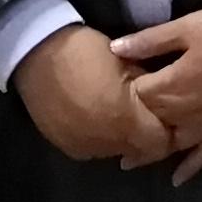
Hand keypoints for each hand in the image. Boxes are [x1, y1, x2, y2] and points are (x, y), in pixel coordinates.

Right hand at [12, 26, 175, 167]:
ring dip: (120, 137)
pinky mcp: (64, 146)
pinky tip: (92, 116)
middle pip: (138, 150)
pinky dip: (97, 136)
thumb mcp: (126, 63)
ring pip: (114, 151)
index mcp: (125, 120)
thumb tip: (163, 102)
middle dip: (144, 135)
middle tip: (141, 112)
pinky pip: (91, 148)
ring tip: (114, 112)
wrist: (34, 51)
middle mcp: (105, 142)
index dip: (167, 132)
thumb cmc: (85, 50)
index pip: (160, 144)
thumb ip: (149, 89)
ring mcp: (82, 147)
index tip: (167, 118)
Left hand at [111, 7, 201, 187]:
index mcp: (170, 87)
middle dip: (131, 128)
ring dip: (150, 154)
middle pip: (149, 125)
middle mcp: (183, 114)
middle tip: (110, 135)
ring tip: (128, 162)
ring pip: (171, 146)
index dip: (121, 97)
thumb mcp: (186, 27)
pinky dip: (190, 169)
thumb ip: (150, 41)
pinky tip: (176, 180)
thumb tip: (115, 49)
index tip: (108, 97)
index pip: (136, 98)